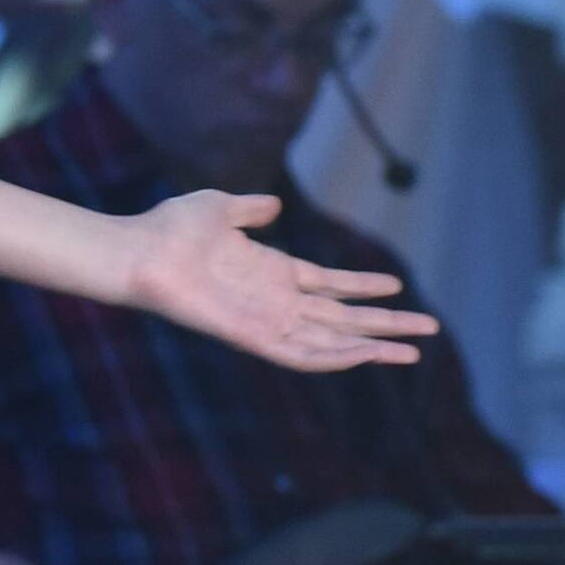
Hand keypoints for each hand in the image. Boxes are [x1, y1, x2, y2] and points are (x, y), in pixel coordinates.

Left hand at [126, 189, 436, 370]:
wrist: (136, 251)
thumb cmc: (168, 229)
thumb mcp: (217, 207)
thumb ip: (248, 209)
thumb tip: (270, 205)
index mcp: (271, 271)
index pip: (329, 284)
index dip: (362, 285)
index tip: (397, 285)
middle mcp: (273, 300)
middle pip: (341, 317)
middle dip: (385, 323)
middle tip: (429, 328)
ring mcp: (264, 320)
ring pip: (329, 341)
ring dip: (370, 347)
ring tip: (411, 351)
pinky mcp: (250, 337)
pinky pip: (298, 355)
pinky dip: (332, 358)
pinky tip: (365, 357)